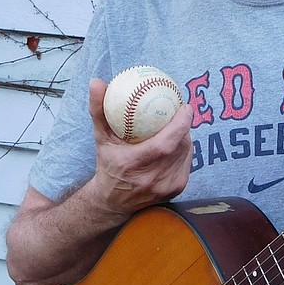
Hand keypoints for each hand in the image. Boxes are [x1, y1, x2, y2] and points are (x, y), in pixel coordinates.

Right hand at [87, 78, 193, 214]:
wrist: (113, 202)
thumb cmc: (107, 165)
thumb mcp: (100, 138)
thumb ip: (98, 111)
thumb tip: (96, 82)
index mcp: (134, 164)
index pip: (166, 144)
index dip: (180, 124)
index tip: (184, 107)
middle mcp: (153, 178)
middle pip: (180, 146)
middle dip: (184, 127)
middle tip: (181, 112)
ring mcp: (166, 186)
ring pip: (187, 154)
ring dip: (185, 137)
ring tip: (179, 124)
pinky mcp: (176, 190)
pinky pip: (187, 163)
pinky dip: (184, 151)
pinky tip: (178, 142)